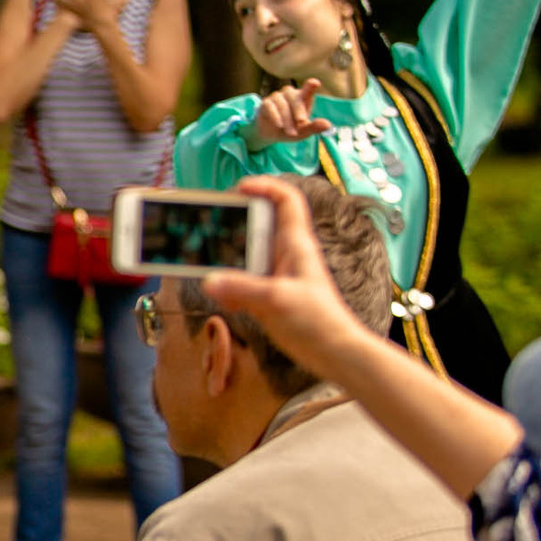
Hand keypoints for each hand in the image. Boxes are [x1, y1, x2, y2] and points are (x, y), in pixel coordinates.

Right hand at [202, 178, 380, 384]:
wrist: (335, 354)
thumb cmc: (319, 322)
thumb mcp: (277, 300)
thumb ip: (241, 289)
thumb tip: (208, 280)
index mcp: (296, 244)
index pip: (286, 200)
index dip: (264, 186)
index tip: (236, 189)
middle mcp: (285, 254)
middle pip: (257, 224)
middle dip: (230, 224)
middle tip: (206, 227)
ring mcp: (276, 274)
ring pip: (246, 255)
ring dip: (226, 261)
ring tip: (205, 263)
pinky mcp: (269, 295)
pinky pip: (242, 281)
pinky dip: (230, 288)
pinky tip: (226, 301)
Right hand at [249, 81, 332, 144]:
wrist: (271, 135)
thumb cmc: (291, 129)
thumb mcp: (304, 131)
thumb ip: (314, 127)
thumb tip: (328, 125)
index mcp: (303, 98)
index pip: (308, 88)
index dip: (311, 85)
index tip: (315, 83)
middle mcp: (290, 94)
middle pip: (295, 97)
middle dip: (299, 110)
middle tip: (301, 122)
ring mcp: (277, 97)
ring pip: (282, 104)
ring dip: (287, 119)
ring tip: (290, 132)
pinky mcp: (265, 103)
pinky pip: (270, 106)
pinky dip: (275, 116)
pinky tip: (279, 125)